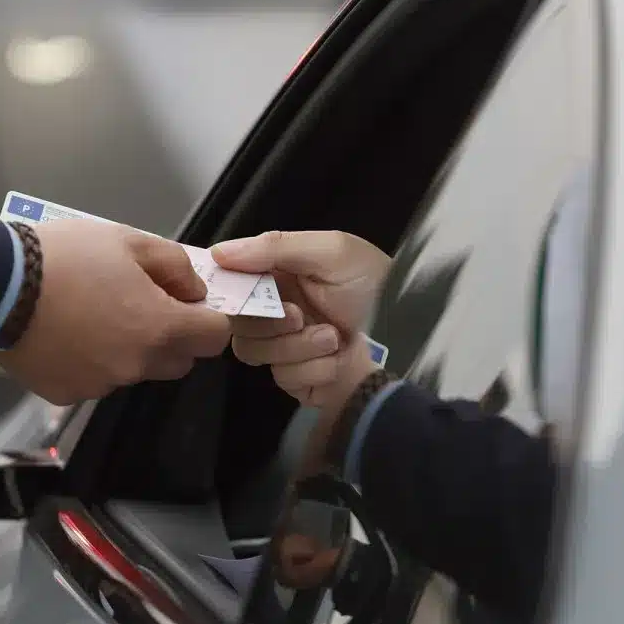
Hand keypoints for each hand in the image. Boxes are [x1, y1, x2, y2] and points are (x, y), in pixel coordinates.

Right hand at [0, 219, 232, 404]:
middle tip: (139, 304)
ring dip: (127, 349)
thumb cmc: (63, 257)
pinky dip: (89, 361)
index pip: (214, 338)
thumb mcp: (127, 240)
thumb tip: (192, 290)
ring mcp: (100, 385)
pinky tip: (66, 333)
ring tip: (92, 314)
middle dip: (170, 336)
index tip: (188, 304)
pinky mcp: (67, 394)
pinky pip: (94, 380)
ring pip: (134, 371)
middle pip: (177, 361)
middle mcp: (135, 365)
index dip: (207, 318)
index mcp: (158, 327)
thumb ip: (174, 265)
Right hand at [212, 231, 388, 408]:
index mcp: (276, 273)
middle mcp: (273, 308)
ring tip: (332, 338)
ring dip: (296, 347)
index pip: (230, 281)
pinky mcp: (293, 375)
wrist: (405, 336)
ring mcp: (281, 344)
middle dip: (270, 323)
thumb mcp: (332, 252)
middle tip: (300, 316)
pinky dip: (314, 368)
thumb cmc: (372, 286)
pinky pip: (283, 376)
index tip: (248, 294)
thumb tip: (218, 252)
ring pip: (255, 352)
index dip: (231, 290)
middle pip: (237, 322)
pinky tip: (337, 359)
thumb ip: (275, 247)